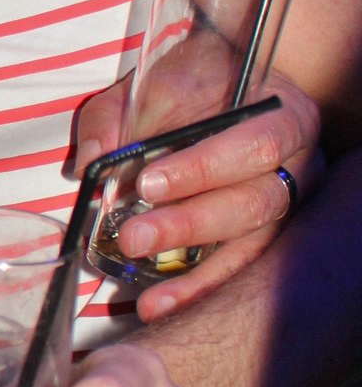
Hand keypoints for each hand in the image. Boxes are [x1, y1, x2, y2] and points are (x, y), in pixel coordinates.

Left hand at [69, 75, 320, 319]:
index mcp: (282, 116)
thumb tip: (89, 164)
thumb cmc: (195, 82)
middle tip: (133, 237)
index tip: (147, 183)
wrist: (232, 86)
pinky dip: (199, 288)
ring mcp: (285, 205)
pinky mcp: (265, 237)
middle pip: (253, 203)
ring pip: (250, 244)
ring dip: (197, 271)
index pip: (254, 144)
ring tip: (150, 294)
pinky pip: (238, 269)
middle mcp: (298, 165)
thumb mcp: (149, 85)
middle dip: (189, 224)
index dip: (203, 168)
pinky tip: (161, 304)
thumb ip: (115, 120)